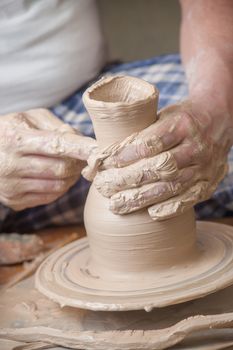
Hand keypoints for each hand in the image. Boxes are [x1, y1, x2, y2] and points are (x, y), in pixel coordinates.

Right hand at [0, 109, 96, 209]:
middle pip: (61, 169)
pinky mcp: (15, 201)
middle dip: (78, 163)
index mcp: (14, 139)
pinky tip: (57, 176)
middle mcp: (10, 165)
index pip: (56, 145)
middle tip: (83, 157)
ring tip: (69, 165)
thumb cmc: (11, 131)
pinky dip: (61, 186)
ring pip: (59, 186)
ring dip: (72, 176)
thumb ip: (56, 126)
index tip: (99, 150)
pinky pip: (51, 197)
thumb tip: (81, 142)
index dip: (81, 148)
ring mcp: (11, 187)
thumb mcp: (29, 118)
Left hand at [84, 101, 231, 219]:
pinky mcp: (209, 182)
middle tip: (104, 186)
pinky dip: (171, 207)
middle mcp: (196, 146)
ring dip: (142, 198)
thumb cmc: (181, 117)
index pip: (150, 142)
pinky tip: (152, 214)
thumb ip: (136, 133)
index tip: (104, 163)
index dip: (126, 155)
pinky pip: (191, 198)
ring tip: (117, 205)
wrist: (219, 118)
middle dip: (128, 179)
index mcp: (182, 124)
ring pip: (172, 185)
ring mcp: (205, 166)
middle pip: (159, 167)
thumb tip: (97, 158)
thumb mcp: (161, 114)